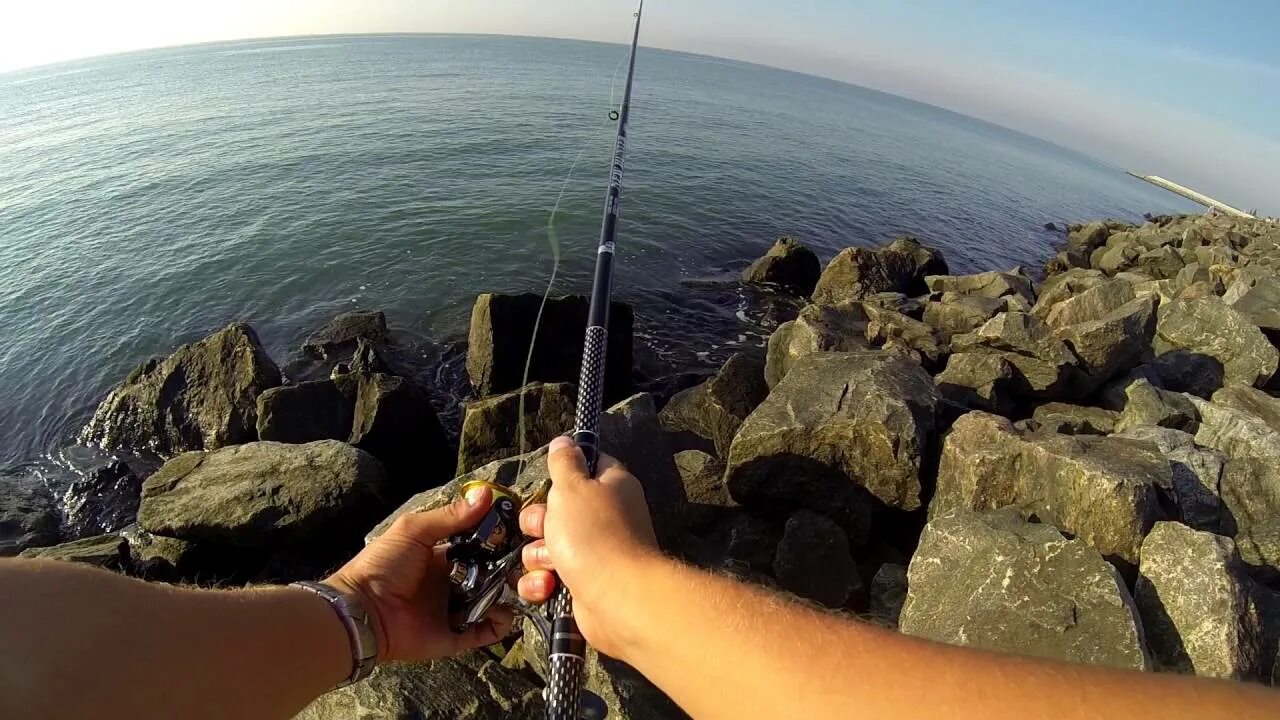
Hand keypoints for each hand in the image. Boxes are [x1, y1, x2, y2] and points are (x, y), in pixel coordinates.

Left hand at [325, 488, 513, 662]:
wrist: (362, 611)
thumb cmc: (383, 565)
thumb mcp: (415, 531)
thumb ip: (451, 516)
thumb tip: (485, 494)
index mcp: (439, 558)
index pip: (475, 548)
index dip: (494, 541)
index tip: (516, 533)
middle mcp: (448, 583)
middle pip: (486, 575)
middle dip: (505, 569)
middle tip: (524, 562)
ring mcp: (451, 611)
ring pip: (489, 602)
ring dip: (505, 594)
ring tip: (518, 585)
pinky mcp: (452, 636)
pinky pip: (483, 632)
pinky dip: (498, 625)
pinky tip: (505, 611)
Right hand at [517, 436, 659, 657]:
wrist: (616, 597)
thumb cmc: (593, 533)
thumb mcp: (572, 487)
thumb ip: (564, 462)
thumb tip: (564, 440)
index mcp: (611, 487)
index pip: (588, 466)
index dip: (565, 471)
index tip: (551, 480)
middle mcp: (605, 518)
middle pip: (556, 510)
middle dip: (539, 521)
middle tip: (542, 527)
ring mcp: (593, 554)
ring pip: (546, 546)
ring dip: (538, 555)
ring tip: (550, 562)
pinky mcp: (581, 585)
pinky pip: (547, 579)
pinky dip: (542, 583)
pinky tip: (548, 587)